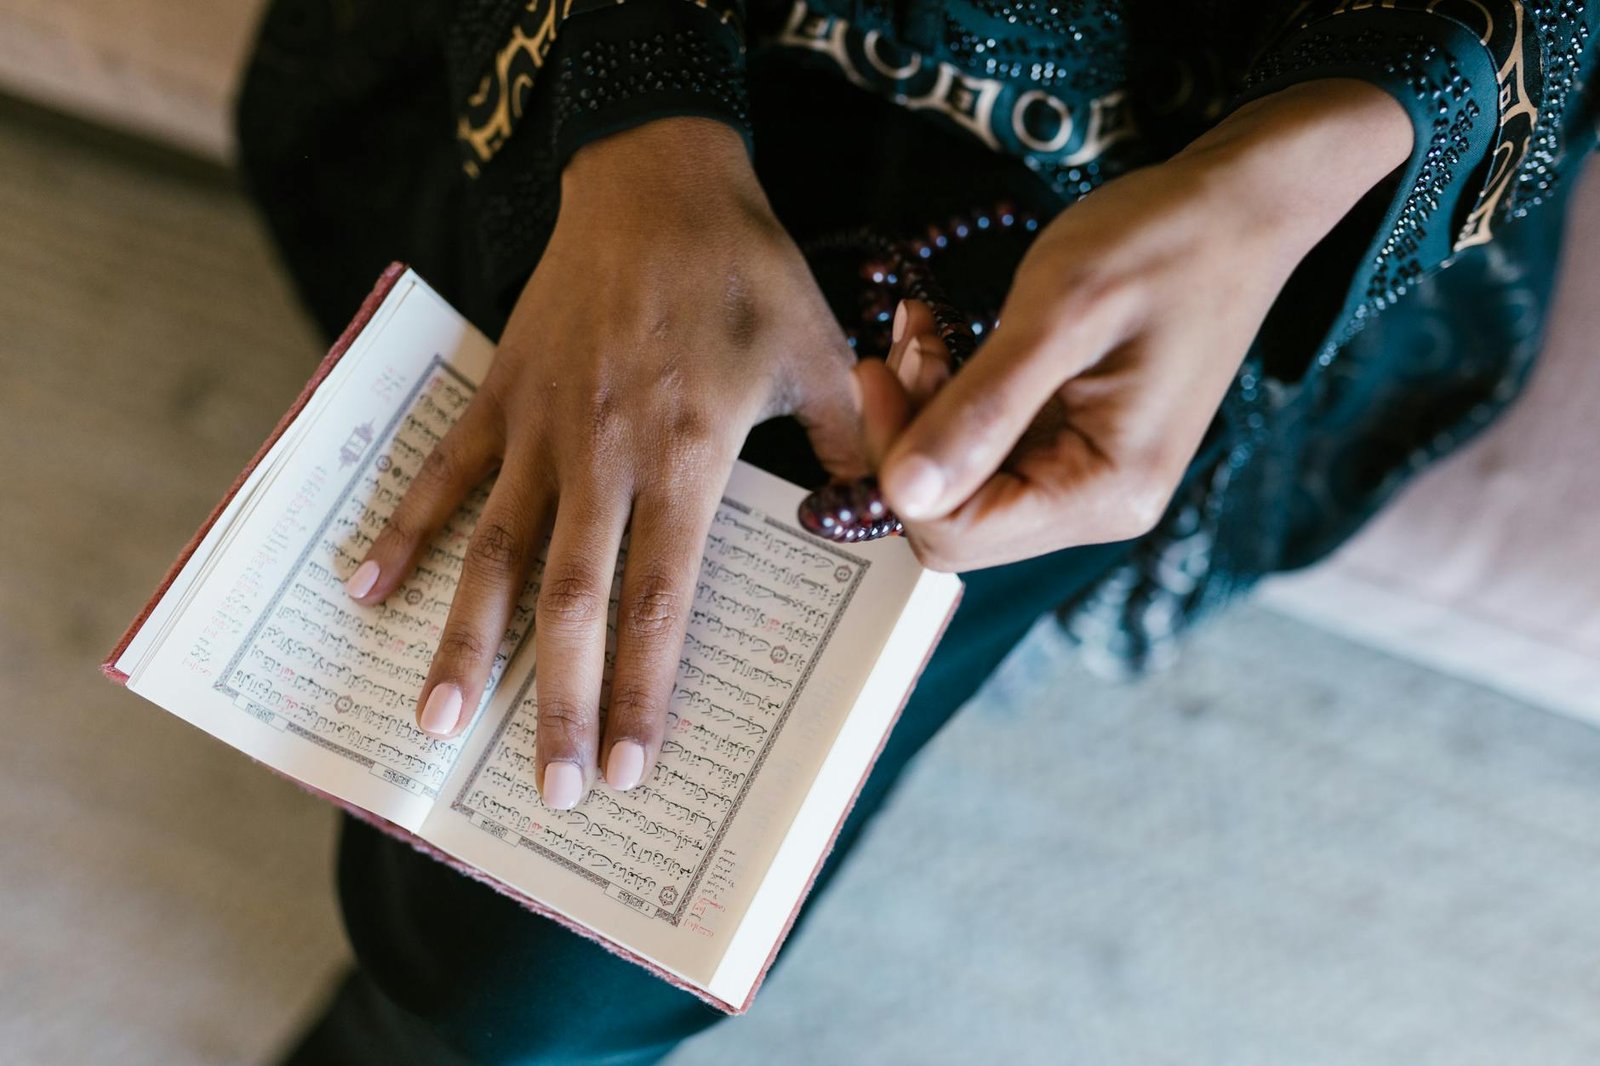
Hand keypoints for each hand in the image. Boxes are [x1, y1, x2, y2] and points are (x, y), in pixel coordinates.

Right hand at [345, 118, 862, 807]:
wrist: (658, 179)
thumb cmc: (745, 273)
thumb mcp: (818, 358)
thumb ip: (844, 450)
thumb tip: (874, 524)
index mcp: (687, 459)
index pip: (662, 601)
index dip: (644, 690)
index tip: (632, 767)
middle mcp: (603, 458)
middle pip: (573, 602)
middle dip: (560, 705)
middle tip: (551, 793)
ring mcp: (539, 428)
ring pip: (493, 553)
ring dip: (466, 642)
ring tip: (438, 724)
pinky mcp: (499, 394)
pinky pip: (441, 471)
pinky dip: (402, 530)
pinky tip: (364, 588)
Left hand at [866, 80, 1412, 570]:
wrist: (1240, 209)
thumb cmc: (1164, 244)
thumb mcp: (1061, 313)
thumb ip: (981, 408)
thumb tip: (902, 492)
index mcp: (1104, 492)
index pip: (955, 533)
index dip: (898, 461)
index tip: (877, 368)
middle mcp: (1099, 506)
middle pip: (956, 517)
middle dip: (910, 433)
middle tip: (904, 340)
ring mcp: (1090, 480)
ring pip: (965, 482)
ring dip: (927, 408)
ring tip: (924, 328)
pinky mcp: (1079, 447)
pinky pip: (991, 448)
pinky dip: (955, 396)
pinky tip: (948, 339)